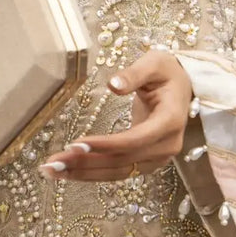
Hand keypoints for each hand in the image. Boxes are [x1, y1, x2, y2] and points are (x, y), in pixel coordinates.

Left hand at [39, 49, 192, 181]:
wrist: (183, 87)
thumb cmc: (167, 72)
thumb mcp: (155, 63)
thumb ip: (135, 73)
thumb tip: (113, 84)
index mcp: (170, 121)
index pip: (135, 139)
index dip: (106, 145)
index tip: (76, 143)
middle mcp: (167, 146)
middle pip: (122, 160)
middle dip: (86, 163)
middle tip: (52, 163)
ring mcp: (158, 158)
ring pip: (118, 172)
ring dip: (84, 173)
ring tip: (53, 170)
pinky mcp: (147, 162)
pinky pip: (118, 171)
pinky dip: (92, 173)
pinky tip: (69, 171)